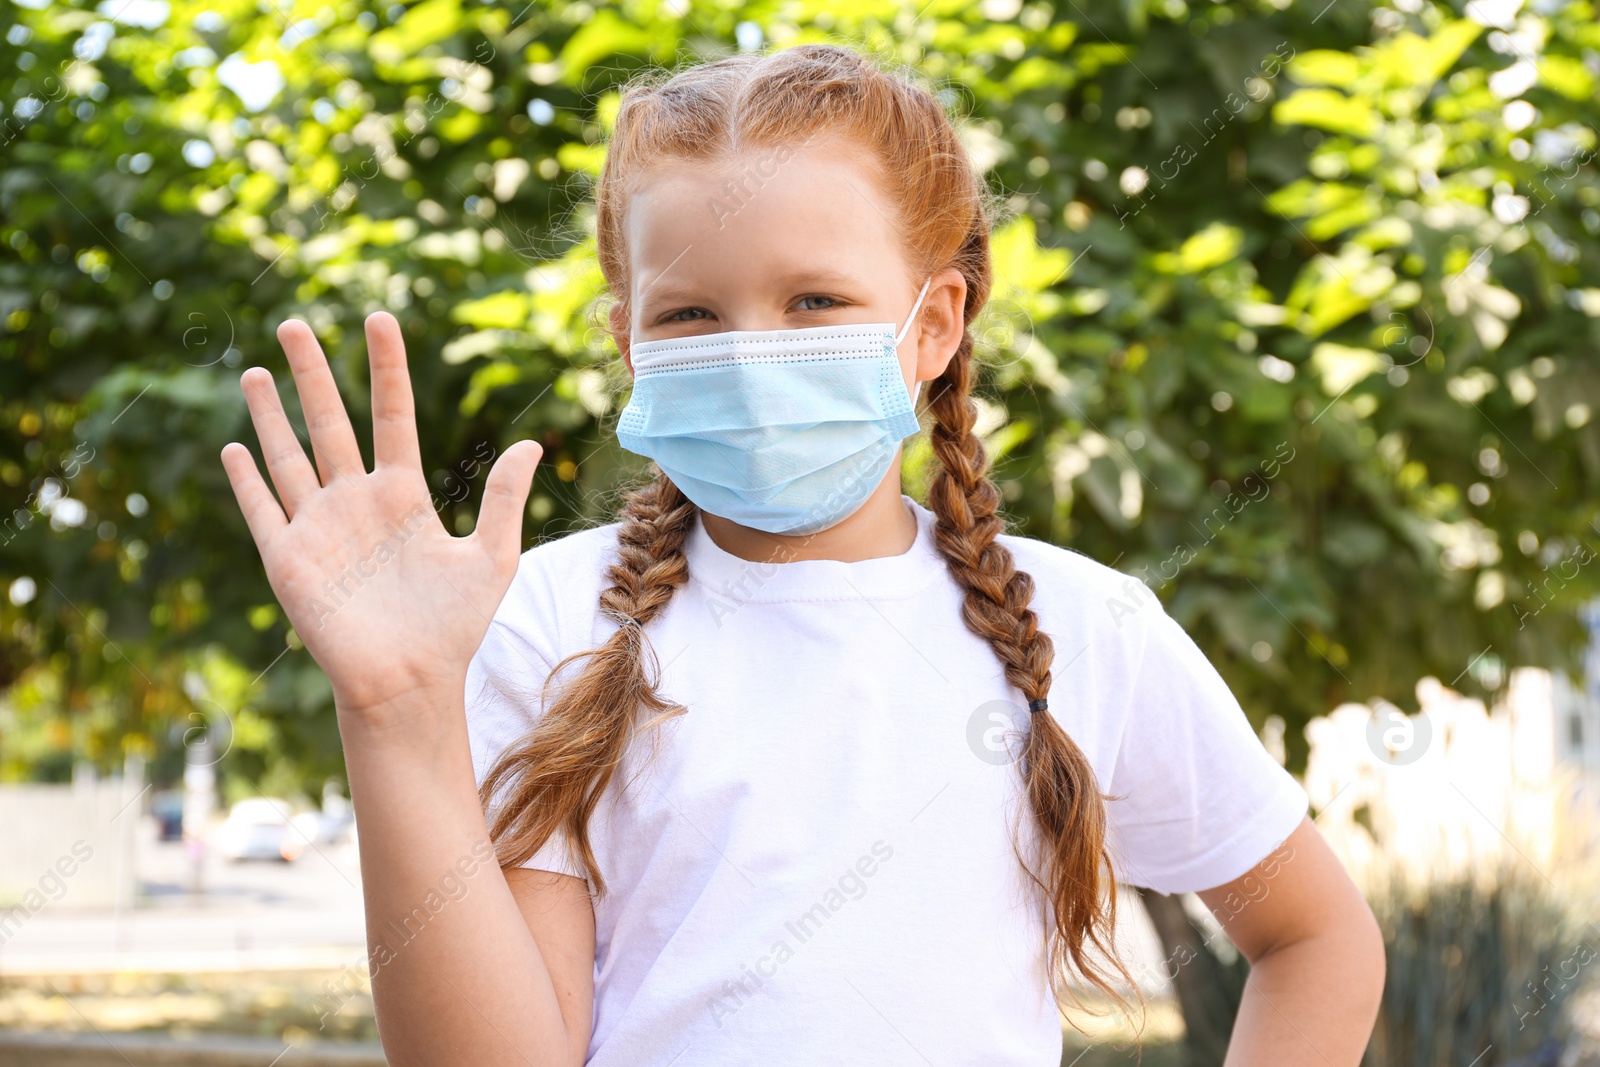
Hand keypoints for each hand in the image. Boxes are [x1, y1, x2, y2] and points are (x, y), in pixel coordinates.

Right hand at [220, 311, 542, 722]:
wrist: (411, 681)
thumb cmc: (455, 627)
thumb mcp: (492, 557)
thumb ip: (505, 499)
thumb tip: (532, 444)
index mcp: (403, 495)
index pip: (391, 415)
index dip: (387, 368)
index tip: (380, 319)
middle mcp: (356, 502)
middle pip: (329, 423)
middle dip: (312, 373)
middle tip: (295, 322)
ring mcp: (319, 528)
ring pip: (289, 456)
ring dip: (271, 414)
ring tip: (256, 369)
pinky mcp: (289, 559)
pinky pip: (263, 509)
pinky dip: (248, 479)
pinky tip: (235, 445)